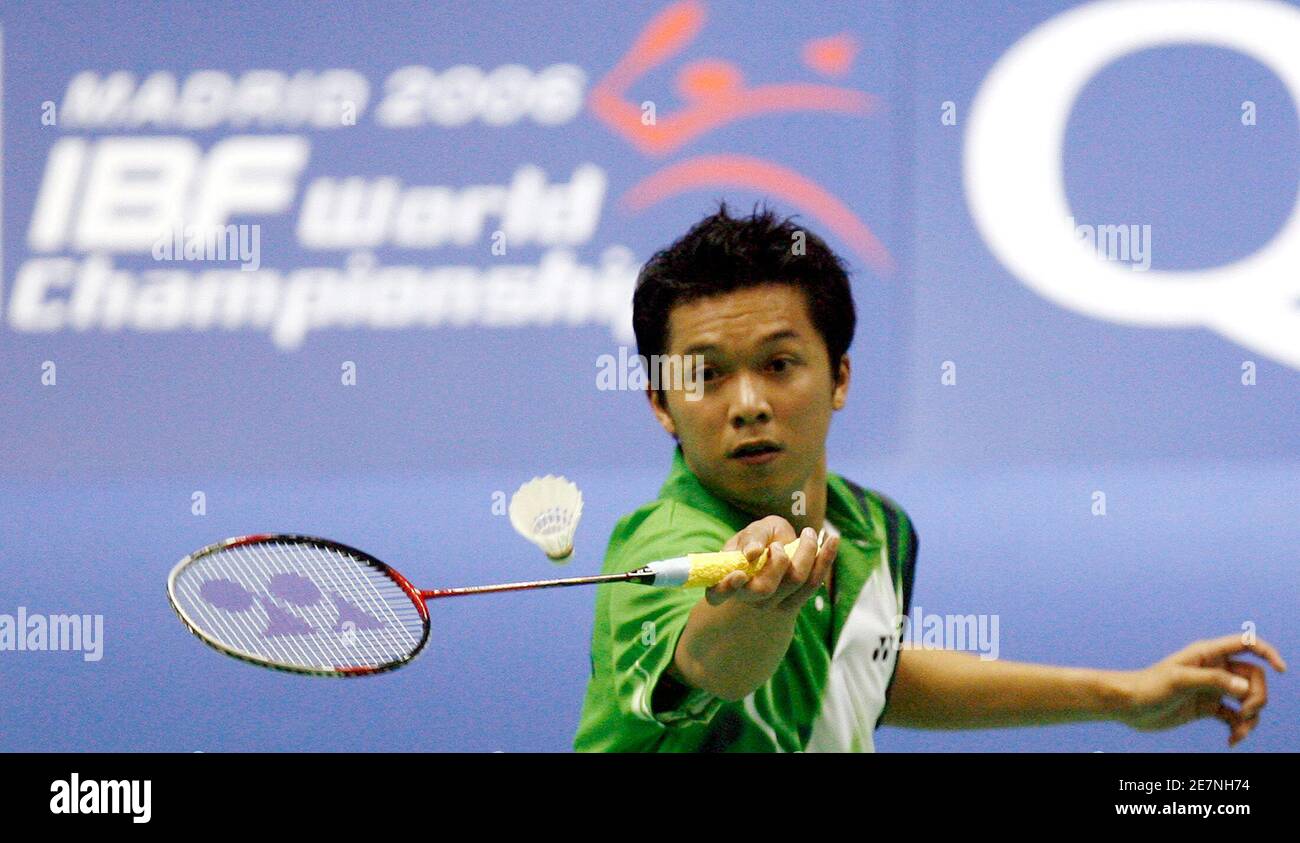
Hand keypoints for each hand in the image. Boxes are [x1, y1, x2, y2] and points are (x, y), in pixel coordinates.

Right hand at [704, 515, 839, 612]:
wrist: (775, 551)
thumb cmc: (757, 540)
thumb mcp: (750, 532)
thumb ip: (750, 538)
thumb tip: (753, 553)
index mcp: (728, 583)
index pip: (717, 595)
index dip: (726, 588)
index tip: (739, 574)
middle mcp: (750, 598)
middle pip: (764, 589)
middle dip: (777, 562)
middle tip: (779, 545)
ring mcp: (775, 603)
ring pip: (795, 581)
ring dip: (806, 552)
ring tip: (809, 533)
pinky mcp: (799, 599)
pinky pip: (815, 581)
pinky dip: (827, 557)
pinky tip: (834, 538)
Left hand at [1112, 634, 1286, 746]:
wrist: (1128, 705)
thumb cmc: (1148, 686)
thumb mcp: (1180, 681)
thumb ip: (1213, 681)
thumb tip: (1246, 688)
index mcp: (1208, 653)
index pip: (1246, 644)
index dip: (1268, 652)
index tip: (1282, 669)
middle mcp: (1214, 668)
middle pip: (1254, 678)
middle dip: (1257, 697)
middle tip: (1245, 713)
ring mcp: (1212, 688)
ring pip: (1248, 699)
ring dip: (1250, 718)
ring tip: (1238, 733)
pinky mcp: (1208, 708)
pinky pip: (1236, 717)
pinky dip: (1239, 729)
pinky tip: (1231, 741)